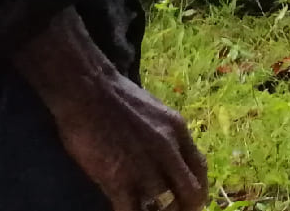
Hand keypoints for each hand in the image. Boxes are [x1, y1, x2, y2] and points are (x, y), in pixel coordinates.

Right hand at [42, 72, 208, 210]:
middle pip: (190, 193)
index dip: (197, 190)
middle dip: (183, 208)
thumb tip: (169, 157)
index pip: (200, 169)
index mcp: (178, 131)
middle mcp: (168, 150)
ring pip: (164, 207)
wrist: (89, 91)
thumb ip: (165, 136)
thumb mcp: (155, 112)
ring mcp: (145, 166)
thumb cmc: (116, 98)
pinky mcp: (119, 179)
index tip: (190, 202)